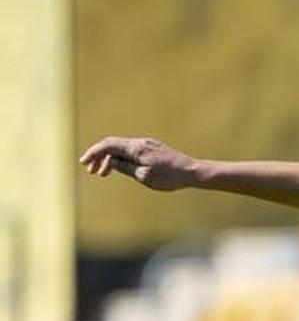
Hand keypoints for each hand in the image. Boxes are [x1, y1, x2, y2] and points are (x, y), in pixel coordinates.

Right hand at [79, 137, 198, 190]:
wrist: (192, 172)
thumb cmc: (170, 177)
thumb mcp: (143, 176)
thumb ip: (124, 167)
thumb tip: (109, 161)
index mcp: (137, 148)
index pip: (109, 145)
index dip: (94, 152)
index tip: (83, 163)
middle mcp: (141, 143)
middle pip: (113, 145)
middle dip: (99, 156)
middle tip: (91, 171)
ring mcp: (148, 145)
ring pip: (122, 148)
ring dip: (110, 159)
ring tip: (102, 174)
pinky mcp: (153, 150)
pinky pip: (131, 151)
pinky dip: (121, 159)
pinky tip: (118, 168)